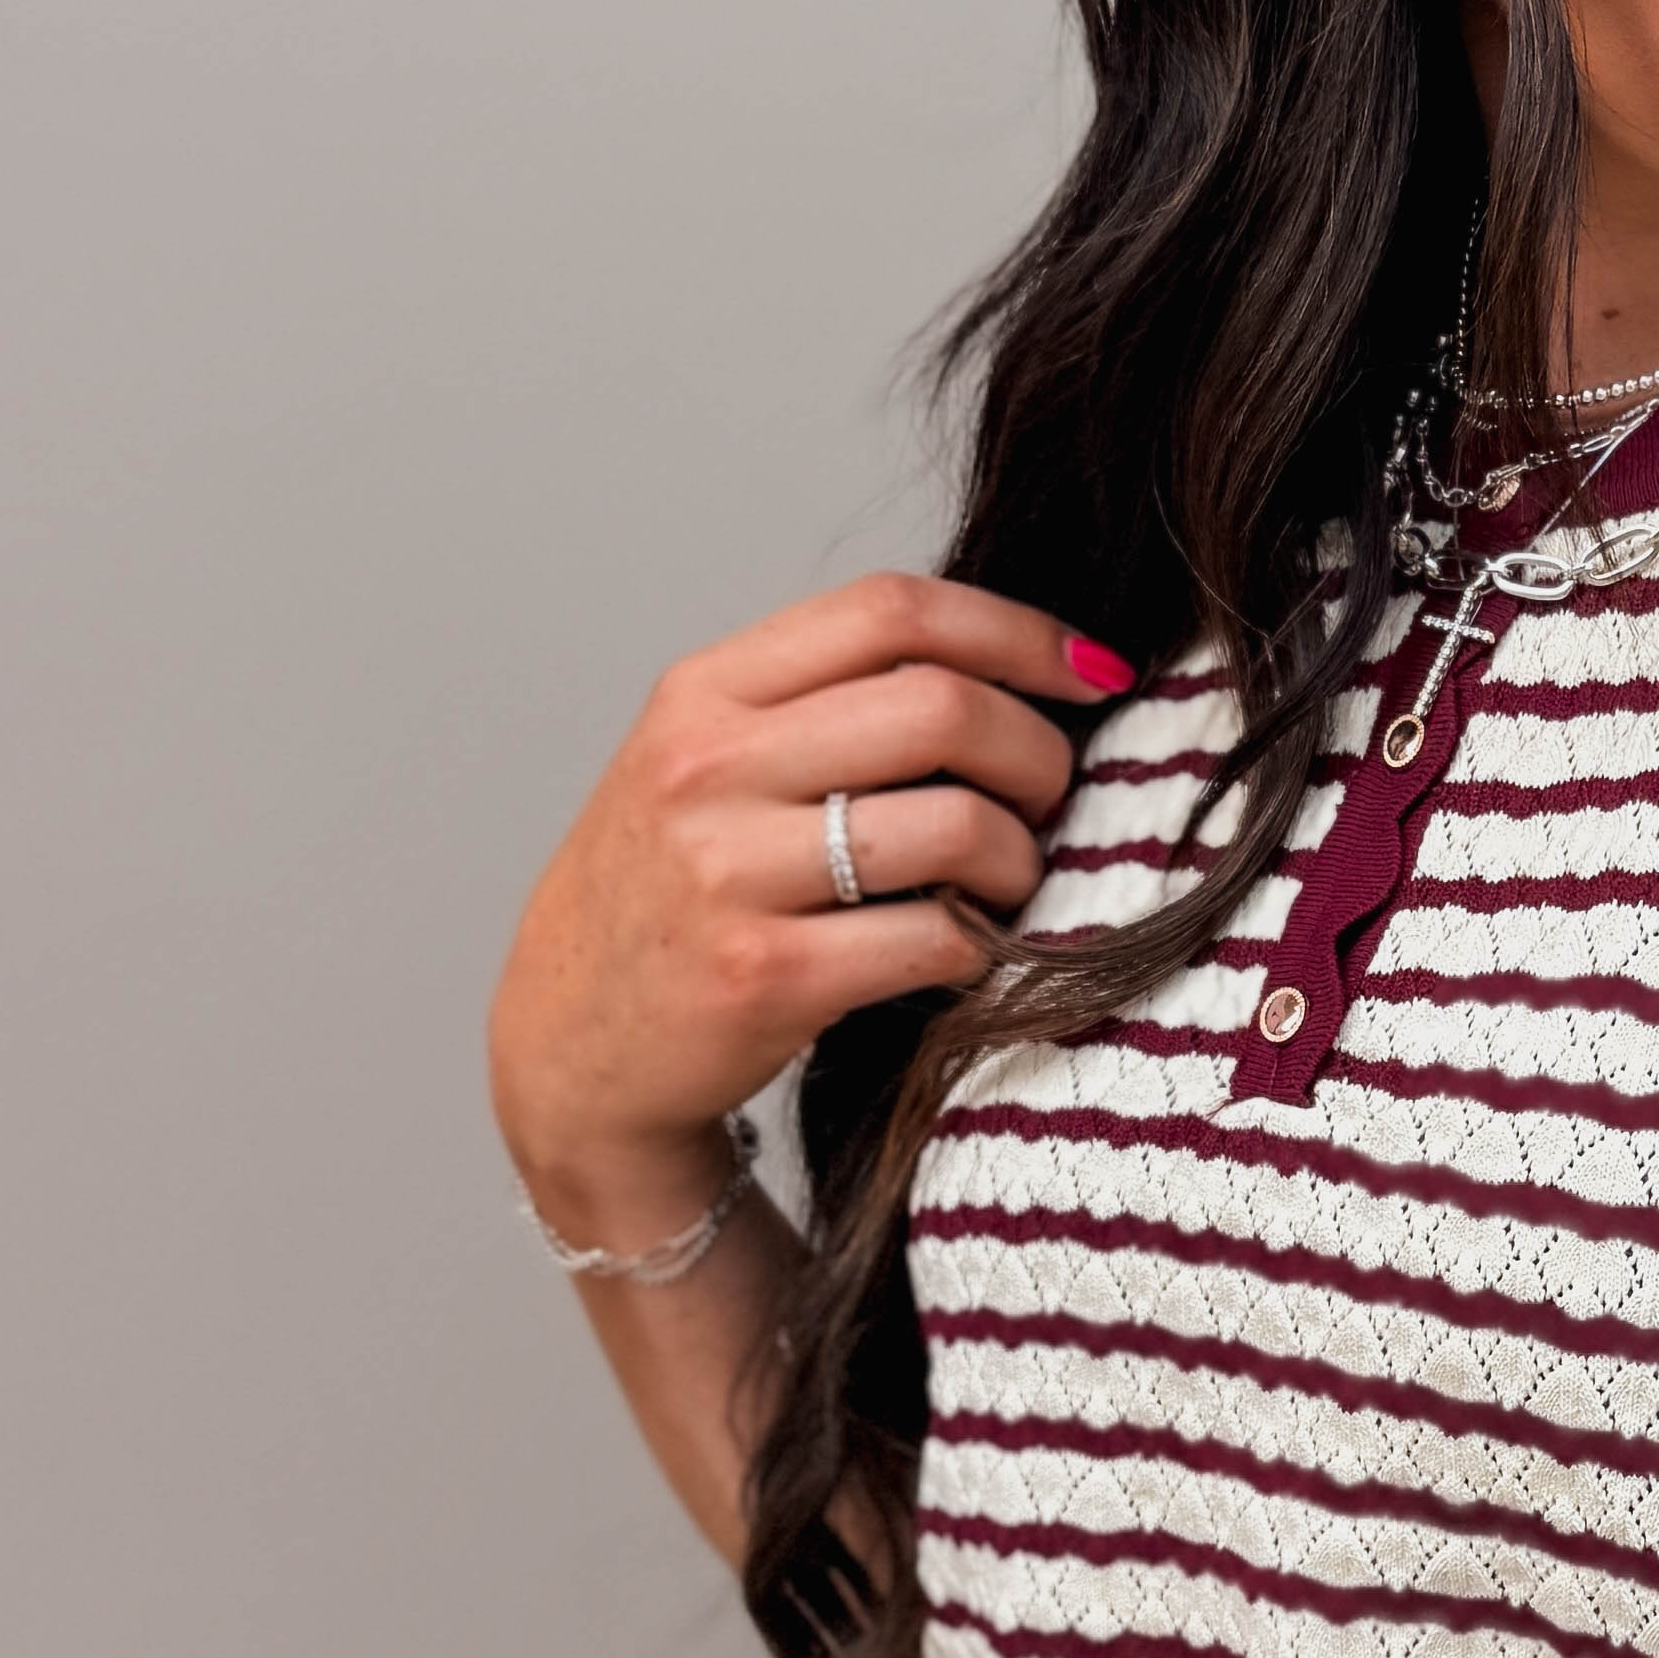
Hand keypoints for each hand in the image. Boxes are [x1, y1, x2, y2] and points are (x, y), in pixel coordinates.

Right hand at [490, 570, 1130, 1241]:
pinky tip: (968, 950)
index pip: (892, 612)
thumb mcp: (705, 764)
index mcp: (704, 693)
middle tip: (1052, 800)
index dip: (1017, 633)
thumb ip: (823, 704)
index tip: (1088, 671)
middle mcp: (707, 768)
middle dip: (1037, 753)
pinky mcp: (764, 976)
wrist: (570, 1045)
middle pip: (941, 707)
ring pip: (954, 824)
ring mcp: (729, 874)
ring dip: (1019, 858)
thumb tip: (1008, 671)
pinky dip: (983, 946)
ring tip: (1008, 883)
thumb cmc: (666, 896)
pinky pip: (936, 938)